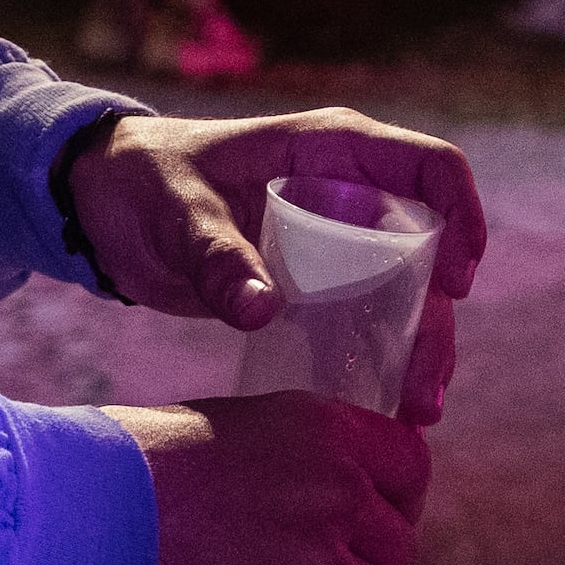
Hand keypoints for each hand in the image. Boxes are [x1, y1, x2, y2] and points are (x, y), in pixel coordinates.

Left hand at [63, 108, 485, 424]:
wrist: (103, 203)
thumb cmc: (144, 181)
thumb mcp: (177, 212)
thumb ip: (217, 256)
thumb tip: (263, 310)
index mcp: (328, 152)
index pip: (429, 168)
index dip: (461, 217)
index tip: (457, 284)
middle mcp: (347, 193)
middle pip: (426, 251)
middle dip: (436, 320)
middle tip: (426, 390)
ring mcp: (334, 240)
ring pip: (405, 292)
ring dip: (418, 348)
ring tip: (415, 413)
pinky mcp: (313, 281)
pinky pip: (366, 317)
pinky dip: (381, 358)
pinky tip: (381, 408)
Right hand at [103, 394, 428, 564]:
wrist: (72, 509)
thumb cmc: (126, 466)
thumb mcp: (228, 429)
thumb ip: (281, 463)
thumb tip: (295, 502)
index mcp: (322, 430)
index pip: (412, 467)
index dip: (398, 509)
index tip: (368, 536)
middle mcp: (334, 491)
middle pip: (401, 552)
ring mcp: (313, 563)